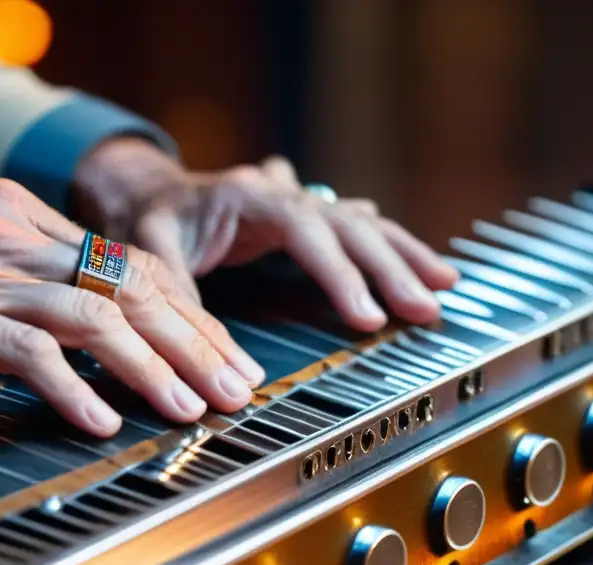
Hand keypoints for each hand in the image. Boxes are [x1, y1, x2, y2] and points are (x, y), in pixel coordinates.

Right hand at [0, 179, 263, 436]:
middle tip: (235, 389)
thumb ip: (36, 290)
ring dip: (150, 367)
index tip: (226, 358)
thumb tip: (112, 338)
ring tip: (189, 409)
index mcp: (19, 216)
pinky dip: (73, 388)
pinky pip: (25, 349)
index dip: (189, 316)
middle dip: (192, 343)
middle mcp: (5, 231)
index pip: (130, 265)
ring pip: (91, 315)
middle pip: (127, 286)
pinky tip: (103, 421)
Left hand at [73, 139, 458, 331]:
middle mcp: (284, 193)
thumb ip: (176, 288)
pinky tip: (427, 265)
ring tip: (444, 284)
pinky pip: (361, 228)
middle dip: (390, 268)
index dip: (339, 273)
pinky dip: (395, 248)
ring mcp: (301, 202)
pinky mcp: (309, 218)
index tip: (366, 315)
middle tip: (424, 308)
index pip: (307, 231)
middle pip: (349, 225)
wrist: (155, 191)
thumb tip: (205, 346)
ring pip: (365, 222)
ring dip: (405, 255)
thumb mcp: (148, 249)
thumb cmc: (151, 219)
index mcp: (250, 196)